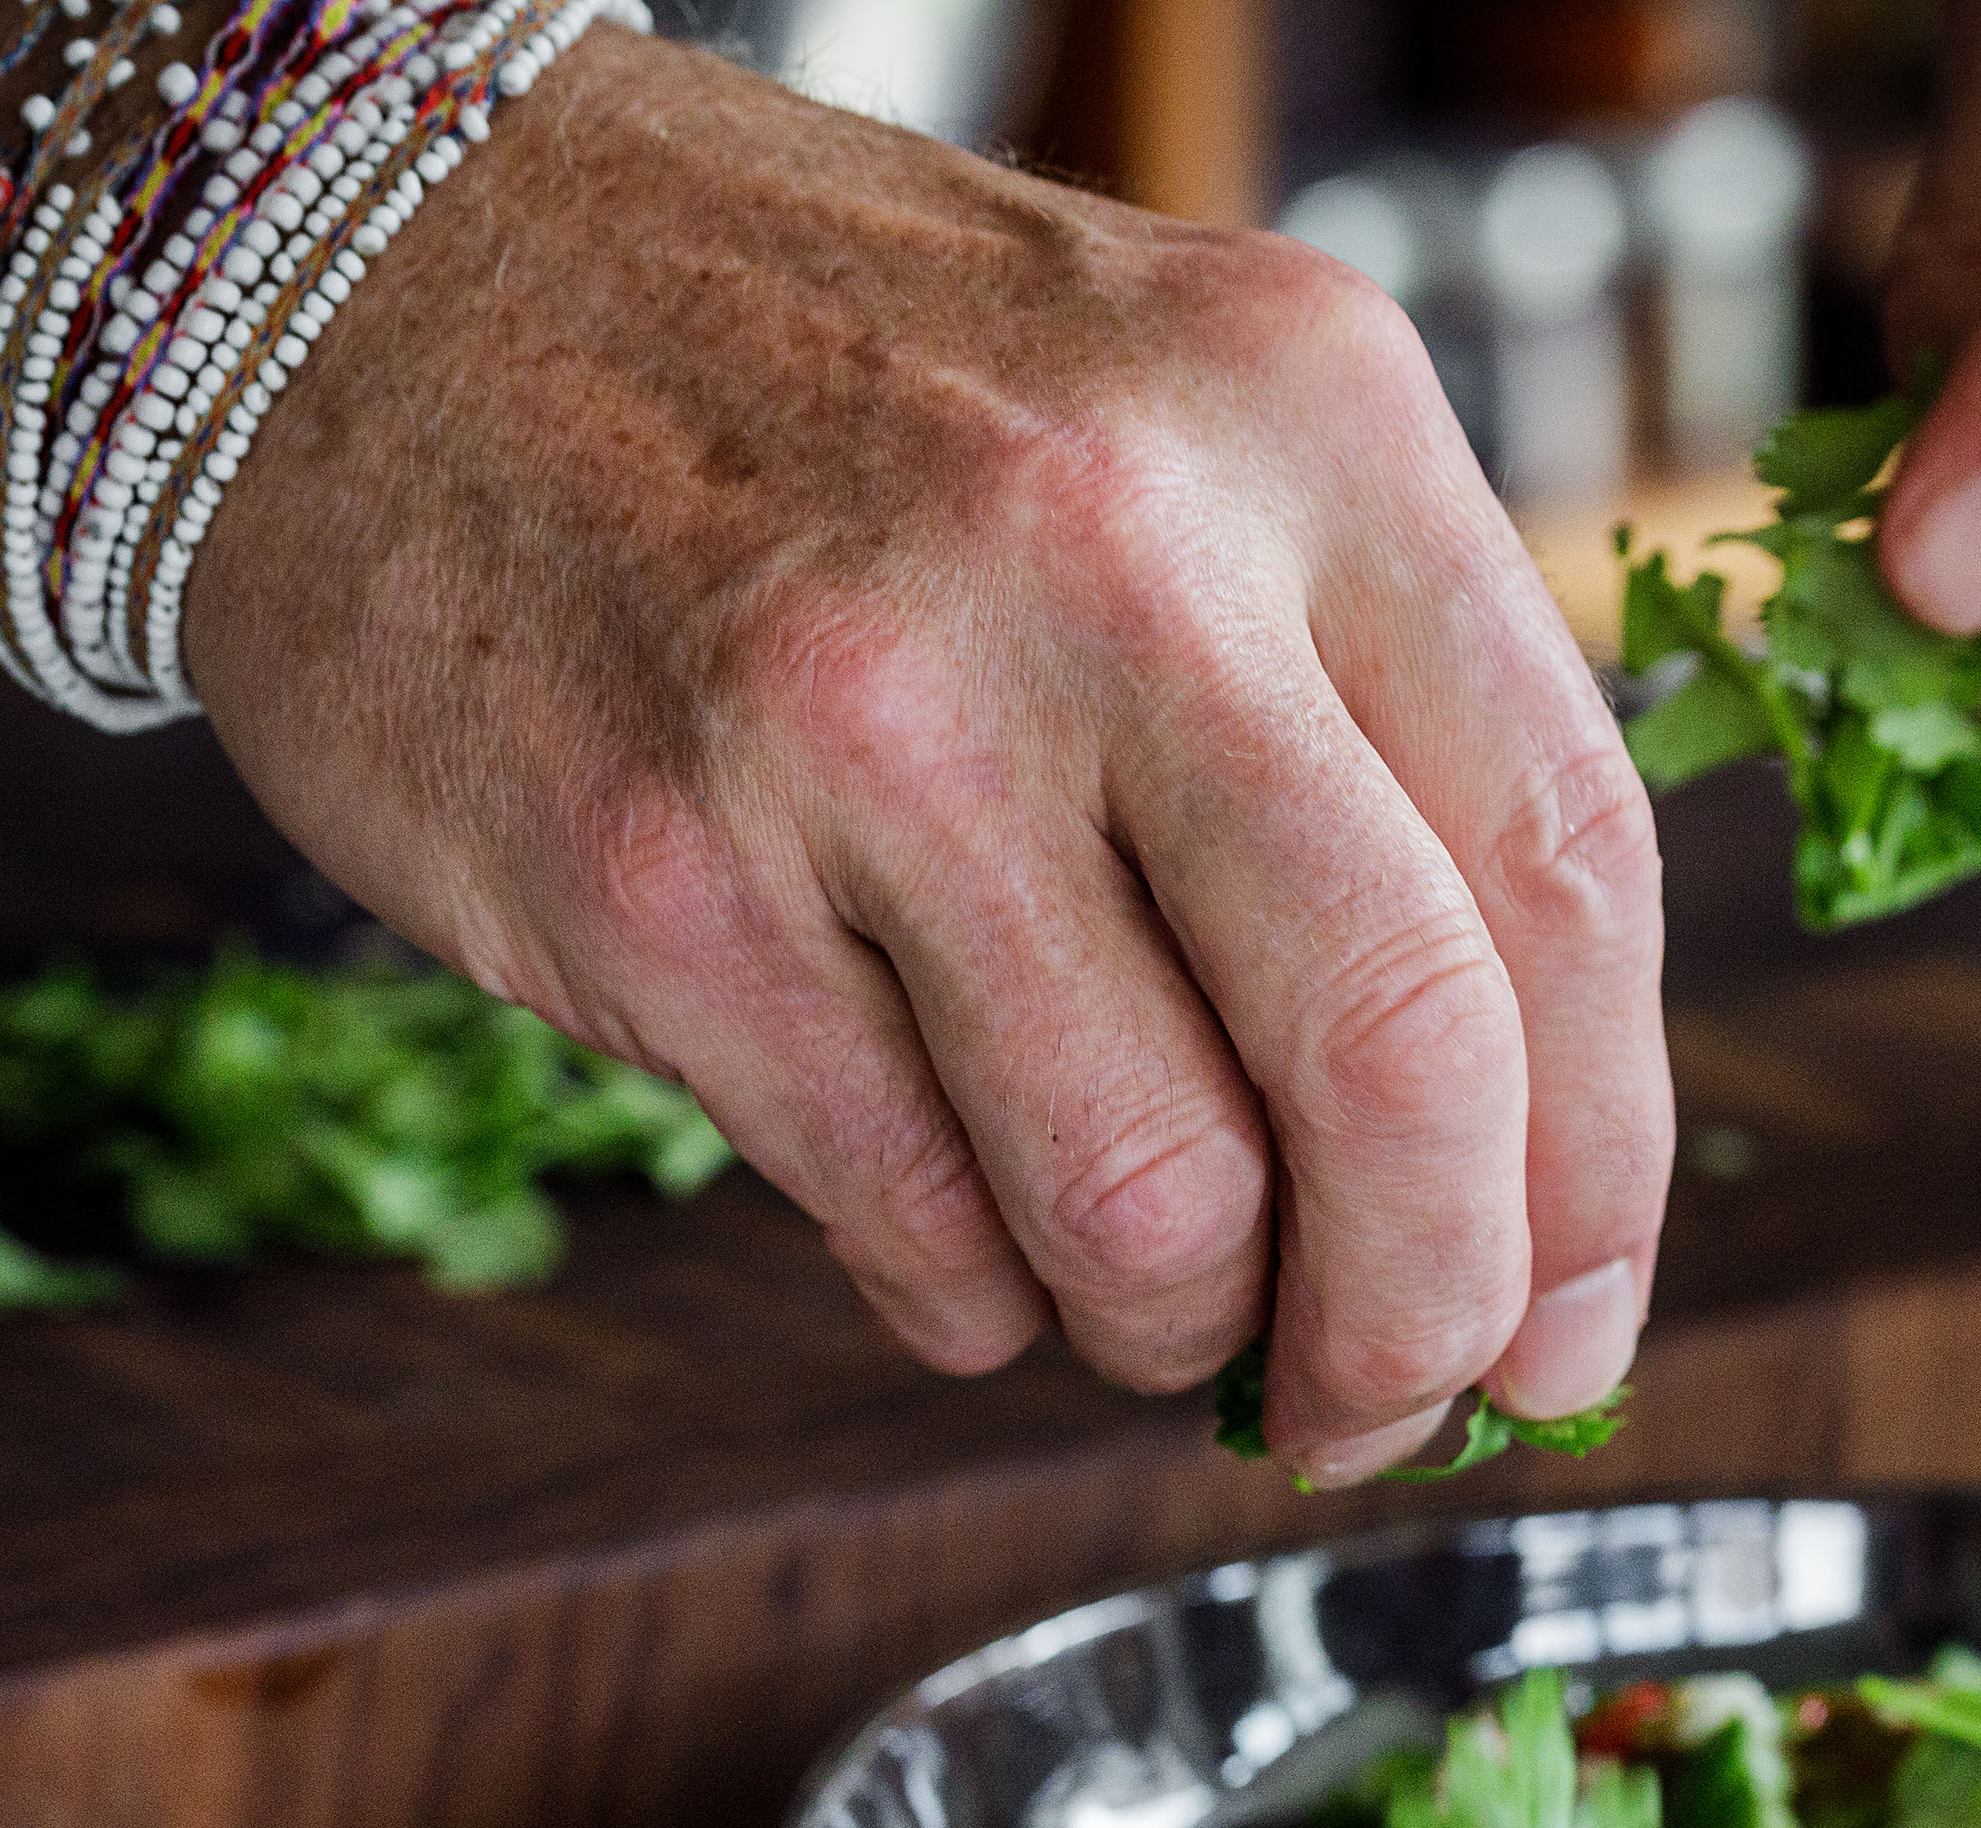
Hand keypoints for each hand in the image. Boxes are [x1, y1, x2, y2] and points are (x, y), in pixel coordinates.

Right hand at [181, 36, 1667, 1484]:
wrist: (377, 270)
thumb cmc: (823, 389)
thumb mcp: (1171, 425)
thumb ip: (1363, 720)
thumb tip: (1508, 1156)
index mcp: (1303, 416)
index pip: (1569, 870)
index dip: (1603, 1169)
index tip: (1571, 1331)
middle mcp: (1109, 547)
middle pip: (1400, 1067)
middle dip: (1427, 1319)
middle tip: (1390, 1403)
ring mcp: (868, 718)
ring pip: (1151, 1201)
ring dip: (1173, 1322)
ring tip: (1138, 1287)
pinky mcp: (662, 882)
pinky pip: (914, 1230)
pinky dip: (971, 1298)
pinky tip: (950, 1226)